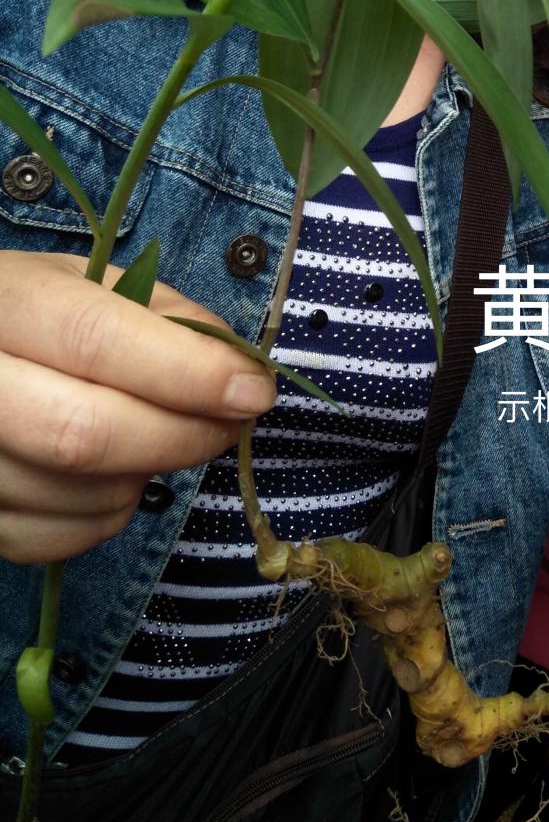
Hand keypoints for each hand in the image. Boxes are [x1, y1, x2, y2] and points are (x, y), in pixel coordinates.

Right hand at [0, 252, 275, 562]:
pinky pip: (53, 539)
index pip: (95, 341)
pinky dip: (106, 515)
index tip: (252, 392)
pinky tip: (112, 473)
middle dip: (180, 436)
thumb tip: (237, 372)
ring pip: (77, 494)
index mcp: (4, 304)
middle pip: (82, 434)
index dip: (187, 373)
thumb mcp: (91, 282)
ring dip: (145, 476)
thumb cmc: (34, 313)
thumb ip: (166, 314)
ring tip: (157, 437)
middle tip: (227, 426)